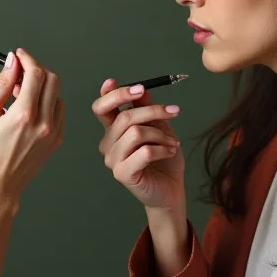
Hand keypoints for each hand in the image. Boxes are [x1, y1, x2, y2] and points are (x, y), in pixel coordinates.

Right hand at [0, 48, 63, 209]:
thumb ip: (1, 86)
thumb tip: (11, 64)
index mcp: (24, 115)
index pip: (35, 73)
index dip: (27, 59)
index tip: (19, 56)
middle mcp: (43, 122)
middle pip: (51, 79)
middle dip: (36, 70)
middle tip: (19, 74)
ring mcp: (54, 131)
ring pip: (57, 93)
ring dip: (41, 86)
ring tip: (21, 96)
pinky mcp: (58, 139)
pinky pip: (59, 110)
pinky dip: (47, 102)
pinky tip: (31, 109)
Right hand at [92, 78, 185, 211]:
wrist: (171, 189)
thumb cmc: (163, 159)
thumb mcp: (159, 128)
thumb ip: (147, 110)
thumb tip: (143, 91)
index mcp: (113, 130)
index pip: (102, 108)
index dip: (112, 94)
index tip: (135, 87)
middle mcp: (108, 144)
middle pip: (124, 117)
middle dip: (152, 110)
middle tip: (174, 110)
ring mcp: (113, 160)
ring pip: (135, 133)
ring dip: (160, 134)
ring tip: (172, 142)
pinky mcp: (122, 173)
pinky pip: (144, 152)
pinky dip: (162, 148)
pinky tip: (170, 152)